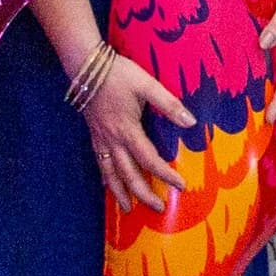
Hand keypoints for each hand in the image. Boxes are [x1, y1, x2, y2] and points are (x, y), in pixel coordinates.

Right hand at [81, 47, 193, 214]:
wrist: (85, 66)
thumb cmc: (118, 74)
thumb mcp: (147, 84)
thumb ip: (168, 104)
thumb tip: (190, 122)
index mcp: (128, 129)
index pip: (149, 159)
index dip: (165, 174)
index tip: (180, 185)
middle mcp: (113, 139)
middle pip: (128, 174)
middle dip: (143, 193)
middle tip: (157, 208)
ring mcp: (101, 139)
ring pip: (110, 173)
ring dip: (120, 192)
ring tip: (128, 208)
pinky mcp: (94, 134)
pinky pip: (99, 162)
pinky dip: (105, 177)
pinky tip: (108, 184)